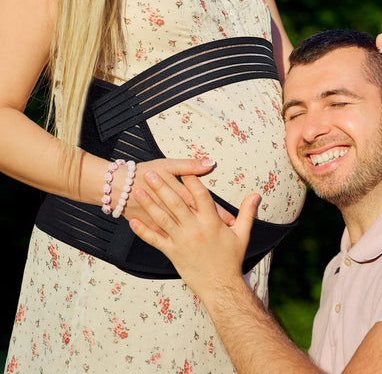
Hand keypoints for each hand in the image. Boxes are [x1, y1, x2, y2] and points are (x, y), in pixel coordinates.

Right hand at [120, 158, 234, 233]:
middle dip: (214, 228)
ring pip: (185, 232)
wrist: (117, 186)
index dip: (220, 212)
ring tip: (213, 244)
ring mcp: (162, 221)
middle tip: (229, 235)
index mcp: (179, 192)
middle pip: (198, 220)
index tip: (233, 220)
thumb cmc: (144, 172)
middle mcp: (173, 210)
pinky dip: (177, 243)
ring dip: (198, 237)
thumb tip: (210, 163)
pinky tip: (187, 249)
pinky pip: (169, 240)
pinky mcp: (153, 229)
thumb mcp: (168, 165)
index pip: (205, 204)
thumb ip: (190, 166)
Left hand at [129, 171, 259, 300]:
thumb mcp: (242, 235)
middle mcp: (195, 229)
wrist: (220, 287)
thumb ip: (248, 213)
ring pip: (163, 219)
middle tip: (150, 173)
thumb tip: (256, 195)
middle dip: (162, 187)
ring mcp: (182, 242)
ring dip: (149, 204)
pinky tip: (132, 222)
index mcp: (212, 223)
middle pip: (176, 204)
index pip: (201, 196)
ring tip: (138, 191)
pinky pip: (155, 240)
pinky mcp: (172, 253)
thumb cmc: (231, 259)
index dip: (192, 181)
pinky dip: (143, 231)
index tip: (184, 170)